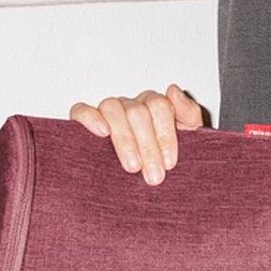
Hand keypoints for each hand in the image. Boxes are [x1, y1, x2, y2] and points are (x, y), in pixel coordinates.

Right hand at [69, 84, 206, 184]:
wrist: (150, 179)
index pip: (159, 106)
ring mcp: (108, 111)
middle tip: (154, 175)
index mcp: (154, 106)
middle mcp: (131, 105)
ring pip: (112, 109)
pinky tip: (102, 133)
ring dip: (124, 139)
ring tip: (132, 166)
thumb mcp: (188, 137)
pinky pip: (81, 110)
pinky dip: (90, 118)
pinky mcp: (85, 120)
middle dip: (148, 146)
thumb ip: (188, 113)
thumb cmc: (164, 159)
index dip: (165, 135)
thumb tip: (173, 91)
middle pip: (137, 112)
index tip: (169, 163)